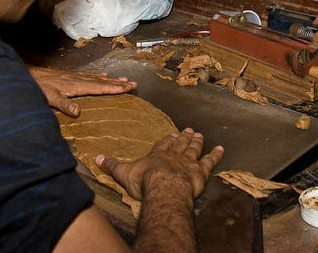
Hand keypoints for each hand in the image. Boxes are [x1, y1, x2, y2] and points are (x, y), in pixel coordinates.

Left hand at [28, 66, 136, 116]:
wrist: (29, 75)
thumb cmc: (39, 88)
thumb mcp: (50, 98)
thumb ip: (64, 104)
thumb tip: (78, 112)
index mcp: (78, 85)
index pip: (100, 87)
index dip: (115, 88)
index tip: (129, 88)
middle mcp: (79, 80)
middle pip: (103, 81)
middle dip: (118, 83)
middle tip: (134, 83)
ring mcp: (76, 77)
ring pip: (98, 78)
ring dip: (112, 79)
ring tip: (124, 79)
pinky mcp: (71, 77)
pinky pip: (90, 76)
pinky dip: (100, 77)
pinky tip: (103, 76)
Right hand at [96, 128, 223, 199]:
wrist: (163, 187)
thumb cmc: (143, 181)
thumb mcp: (123, 172)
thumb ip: (111, 165)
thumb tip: (95, 158)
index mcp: (156, 155)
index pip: (162, 144)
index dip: (167, 139)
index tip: (171, 133)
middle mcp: (173, 156)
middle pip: (179, 144)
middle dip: (183, 137)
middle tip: (188, 130)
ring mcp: (188, 162)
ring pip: (193, 149)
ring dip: (197, 142)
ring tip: (200, 135)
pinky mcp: (199, 172)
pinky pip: (209, 161)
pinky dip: (215, 155)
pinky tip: (221, 149)